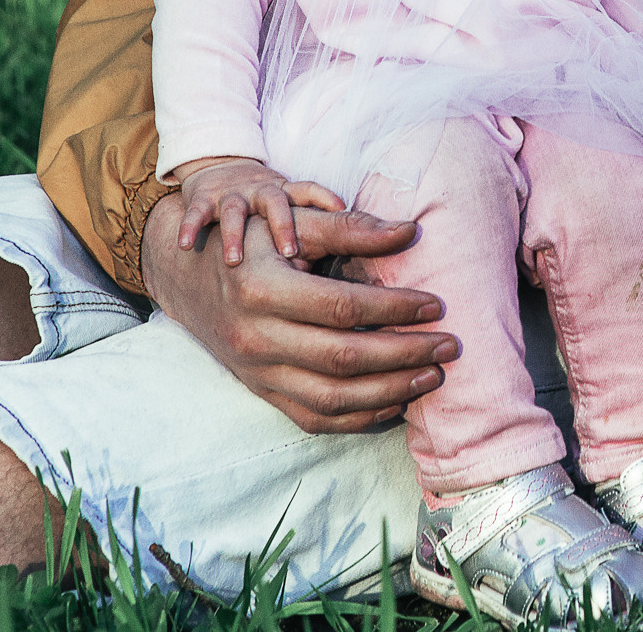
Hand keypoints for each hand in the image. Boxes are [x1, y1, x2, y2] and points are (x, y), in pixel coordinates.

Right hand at [143, 191, 458, 433]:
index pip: (342, 307)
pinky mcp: (262, 392)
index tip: (437, 305)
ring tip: (434, 375)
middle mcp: (256, 337)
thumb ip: (351, 227)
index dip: (394, 308)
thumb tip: (411, 230)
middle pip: (342, 358)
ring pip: (331, 398)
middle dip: (405, 354)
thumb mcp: (295, 223)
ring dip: (390, 391)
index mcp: (262, 290)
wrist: (193, 278)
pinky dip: (360, 417)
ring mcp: (257, 372)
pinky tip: (398, 400)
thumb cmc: (257, 243)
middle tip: (449, 345)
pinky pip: (314, 418)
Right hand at [173, 156, 344, 264]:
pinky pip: (196, 213)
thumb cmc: (265, 198)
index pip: (309, 190)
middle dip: (282, 227)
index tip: (341, 208)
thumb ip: (318, 227)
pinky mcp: (204, 199)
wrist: (221, 168)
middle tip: (289, 253)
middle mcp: (262, 191)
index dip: (325, 197)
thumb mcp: (292, 204)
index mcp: (287, 193)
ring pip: (235, 212)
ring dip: (235, 235)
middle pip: (276, 204)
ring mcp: (233, 195)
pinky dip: (190, 227)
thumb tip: (359, 253)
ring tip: (234, 261)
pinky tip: (186, 245)